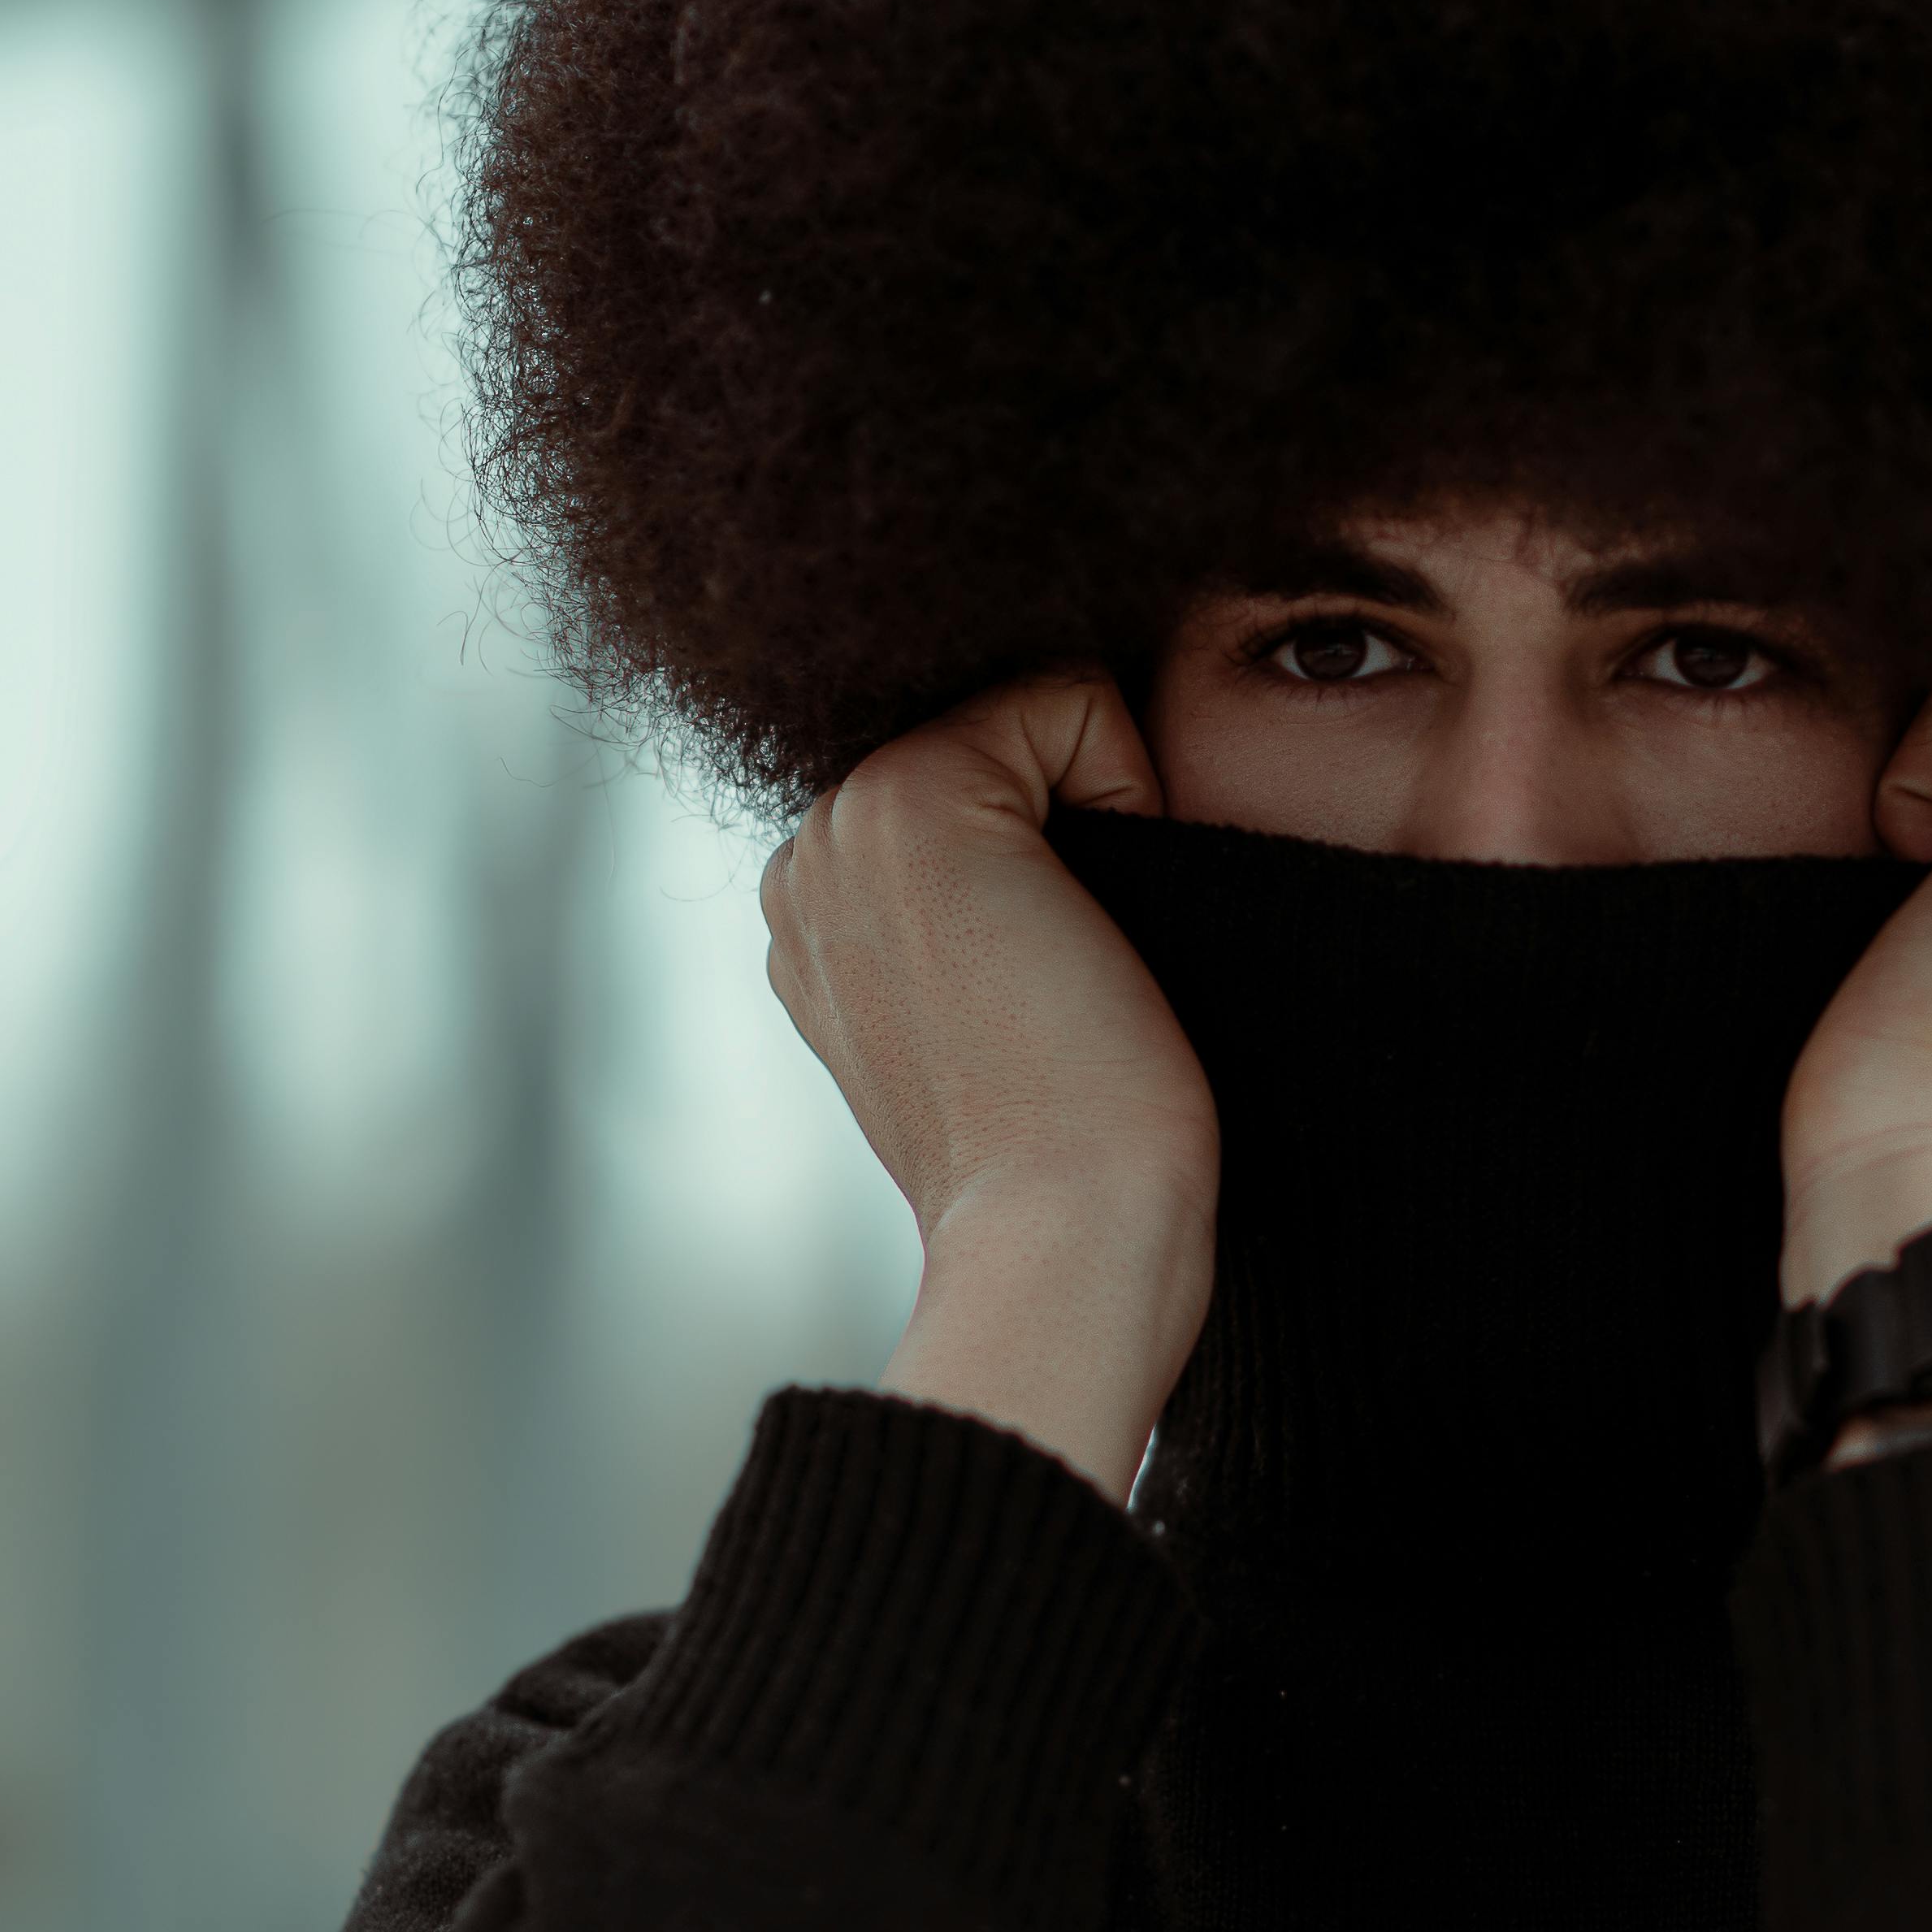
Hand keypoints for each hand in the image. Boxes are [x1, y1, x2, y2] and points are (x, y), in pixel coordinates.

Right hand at [761, 677, 1218, 1493]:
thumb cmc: (1080, 1156)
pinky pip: (1069, 696)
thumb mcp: (1000, 1012)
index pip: (987, 784)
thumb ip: (988, 913)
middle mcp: (804, 855)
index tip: (1052, 988)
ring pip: (1034, 713)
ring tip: (1074, 954)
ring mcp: (841, 823)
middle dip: (1078, 820)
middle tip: (1071, 973)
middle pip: (1009, 737)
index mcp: (818, 913)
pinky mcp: (912, 797)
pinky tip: (1096, 920)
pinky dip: (1127, 784)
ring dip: (1098, 813)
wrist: (1068, 1235)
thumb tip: (1059, 849)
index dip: (1066, 851)